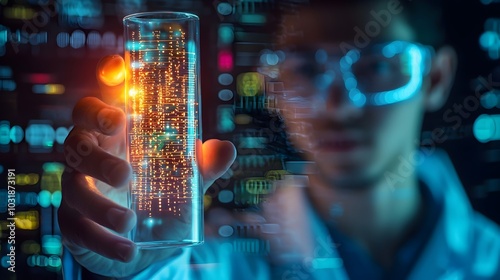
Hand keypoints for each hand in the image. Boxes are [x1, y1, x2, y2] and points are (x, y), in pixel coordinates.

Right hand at [58, 55, 235, 276]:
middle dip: (96, 154)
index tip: (116, 79)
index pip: (94, 109)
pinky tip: (127, 249)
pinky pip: (78, 230)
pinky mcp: (74, 224)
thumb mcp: (183, 179)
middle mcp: (89, 159)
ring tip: (129, 221)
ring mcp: (77, 191)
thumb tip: (227, 148)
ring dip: (100, 205)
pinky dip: (103, 241)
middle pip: (75, 142)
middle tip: (126, 173)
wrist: (142, 241)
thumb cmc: (157, 194)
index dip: (101, 95)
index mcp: (112, 139)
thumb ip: (202, 164)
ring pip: (74, 189)